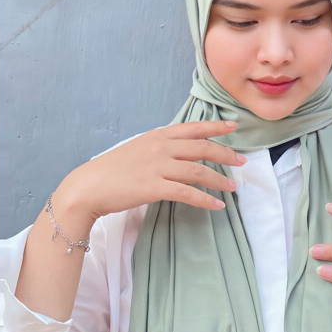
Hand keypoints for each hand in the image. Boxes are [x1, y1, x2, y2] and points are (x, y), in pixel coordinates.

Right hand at [56, 120, 245, 222]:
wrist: (88, 186)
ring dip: (220, 179)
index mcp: (158, 135)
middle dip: (226, 154)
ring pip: (199, 170)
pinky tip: (217, 205)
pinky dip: (205, 199)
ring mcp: (158, 166)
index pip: (194, 128)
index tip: (234, 126)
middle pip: (202, 147)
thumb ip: (160, 147)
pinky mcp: (154, 187)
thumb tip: (180, 151)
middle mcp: (161, 147)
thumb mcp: (138, 148)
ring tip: (233, 186)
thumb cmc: (111, 169)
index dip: (216, 127)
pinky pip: (187, 192)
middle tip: (242, 162)